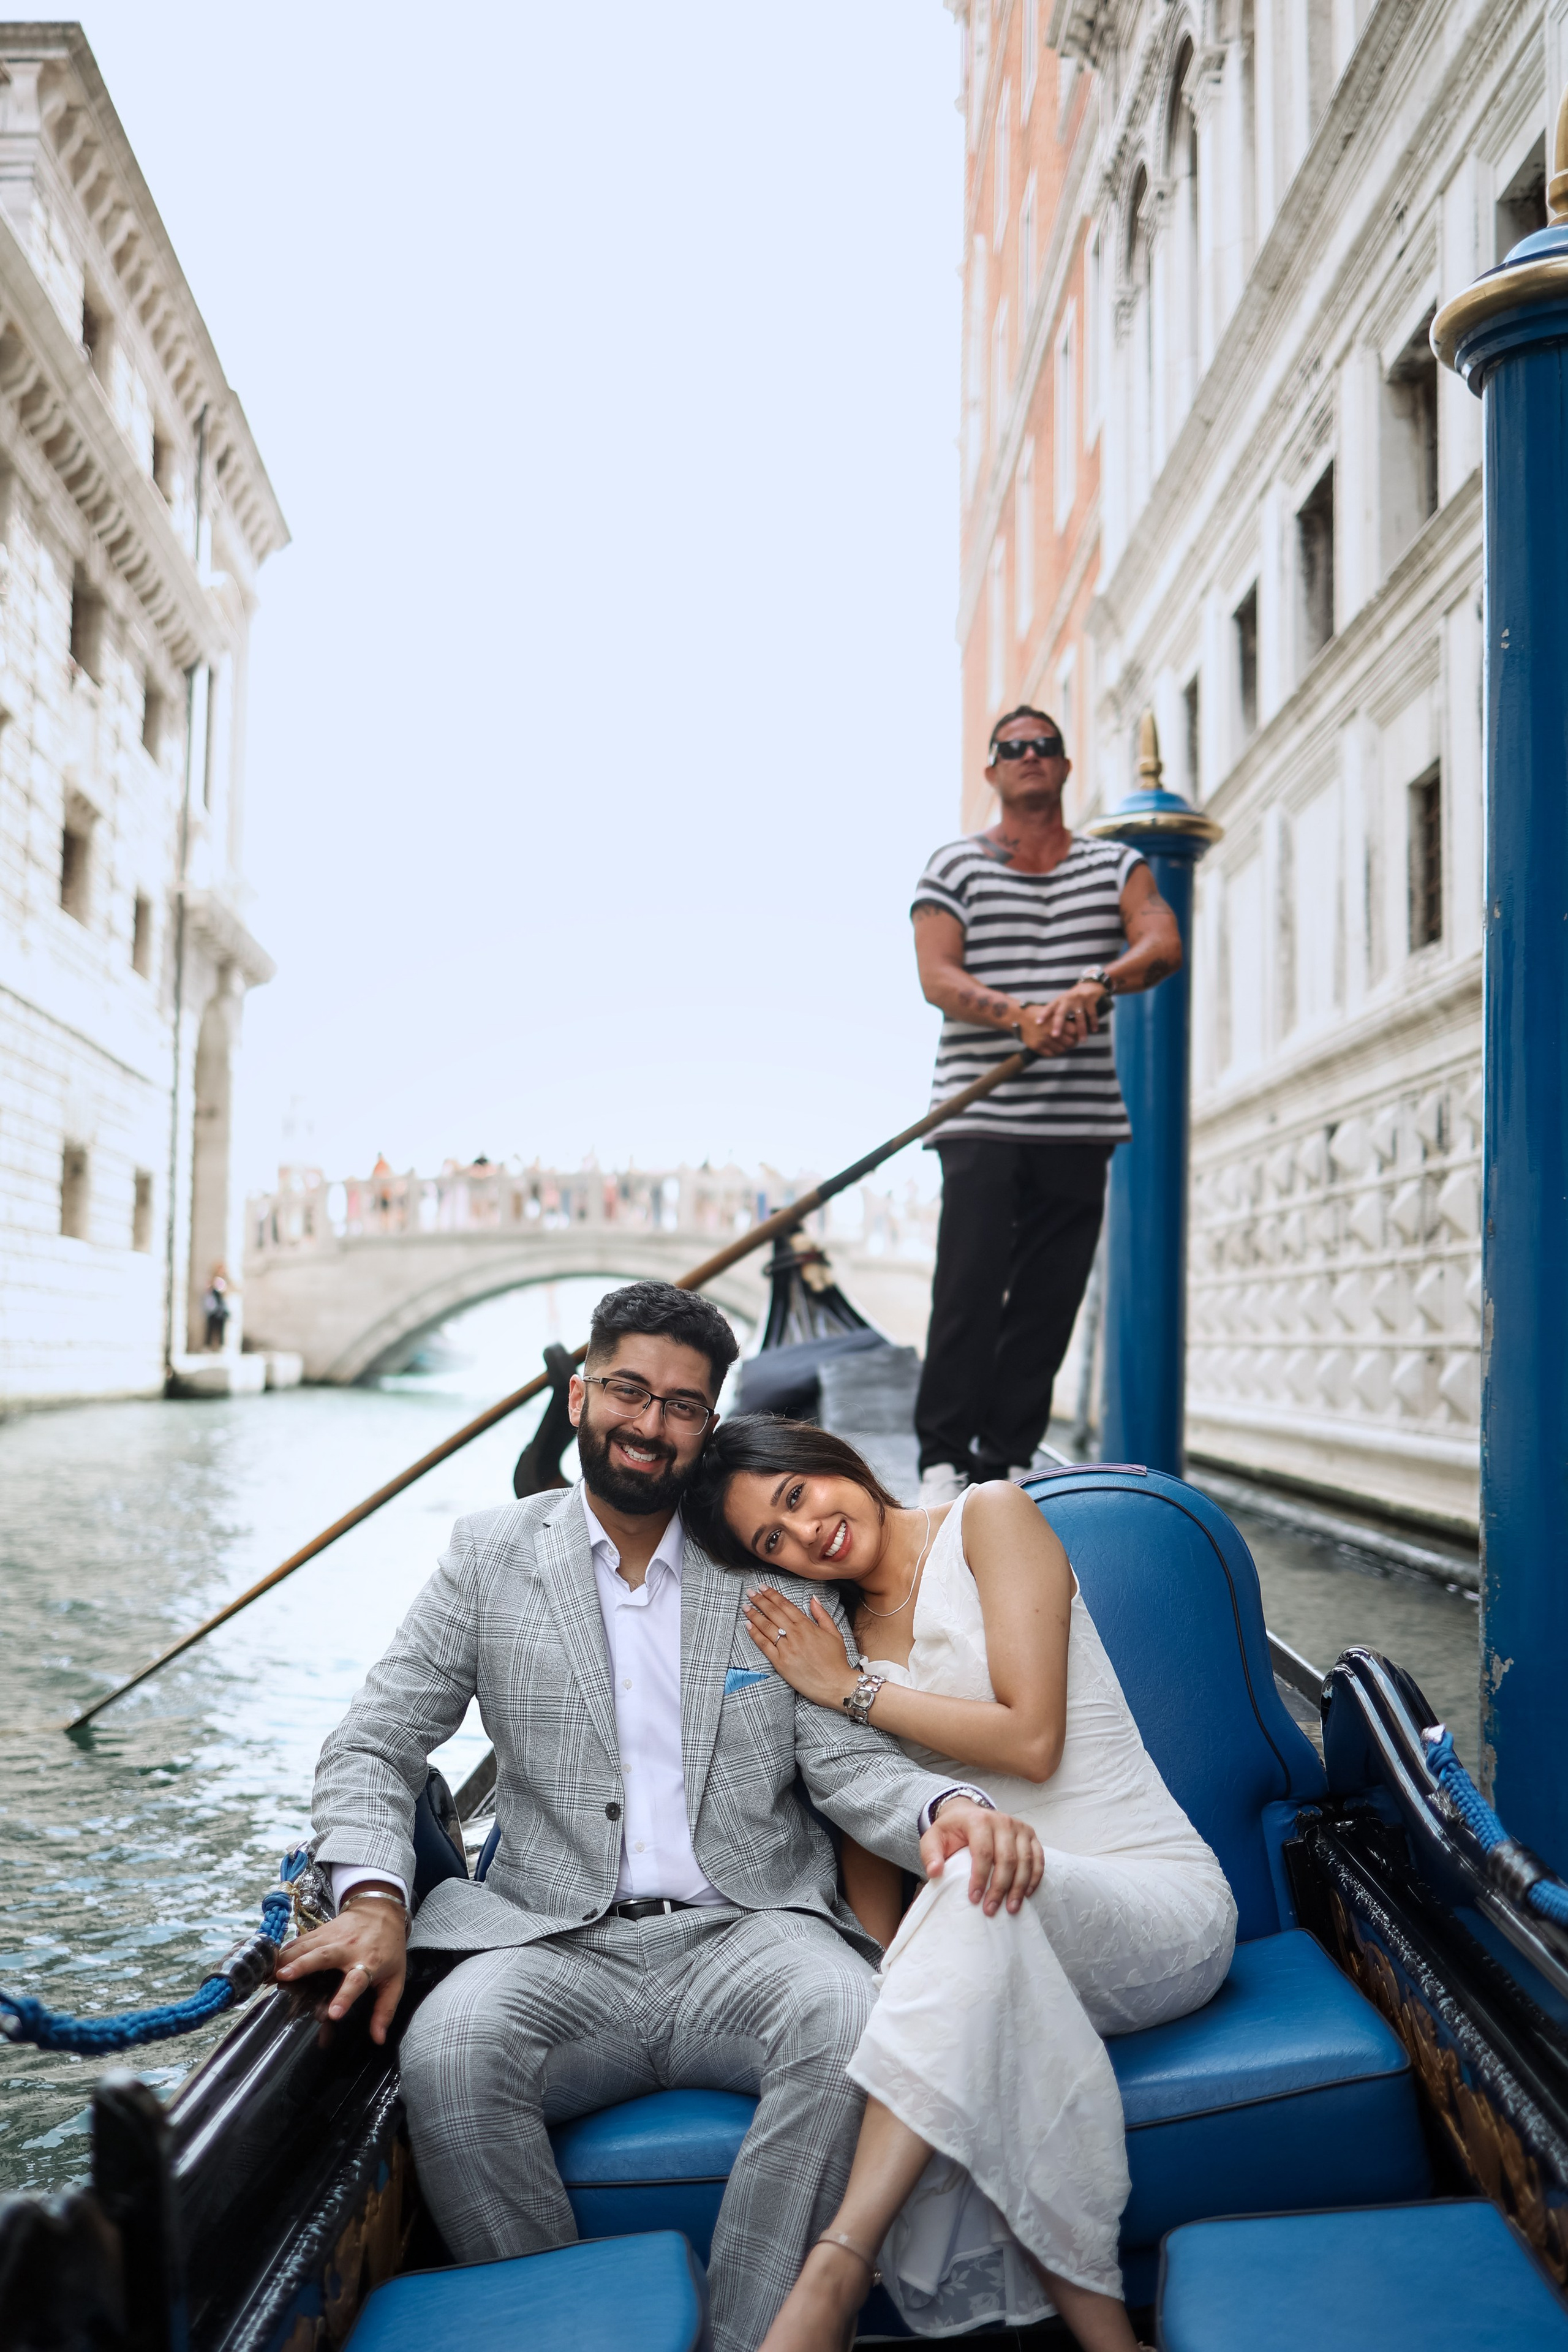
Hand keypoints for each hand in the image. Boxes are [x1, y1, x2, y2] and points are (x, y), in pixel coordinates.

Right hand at [274, 1890, 407, 2044]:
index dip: (344, 1998)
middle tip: (283, 1978)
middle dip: (303, 1966)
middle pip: (324, 1956)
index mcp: (368, 1963)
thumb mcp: (395, 1979)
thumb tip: (378, 2039)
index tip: (333, 2014)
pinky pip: (300, 1940)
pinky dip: (285, 1950)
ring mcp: (333, 1936)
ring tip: (268, 1973)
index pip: (355, 1982)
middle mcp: (348, 1948)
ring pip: (307, 1946)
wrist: (381, 1911)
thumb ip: (385, 2010)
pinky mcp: (321, 1930)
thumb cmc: (389, 1949)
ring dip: (286, 1958)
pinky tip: (270, 1960)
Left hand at [744, 1588, 858, 1708]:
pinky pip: (764, 1645)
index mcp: (807, 1626)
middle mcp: (795, 1634)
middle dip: (760, 1600)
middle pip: (773, 1612)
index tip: (763, 1587)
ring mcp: (786, 1648)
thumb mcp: (834, 1633)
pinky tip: (748, 1626)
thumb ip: (822, 1615)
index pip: (785, 1605)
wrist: (835, 1684)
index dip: (772, 1595)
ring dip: (754, 1615)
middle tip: (750, 1592)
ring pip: (766, 1626)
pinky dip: (754, 1634)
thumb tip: (813, 1599)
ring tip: (745, 1607)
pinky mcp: (780, 1662)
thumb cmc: (835, 1661)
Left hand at [919, 1800, 1043, 1916]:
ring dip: (1019, 1887)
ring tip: (1010, 1908)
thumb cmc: (952, 1830)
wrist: (968, 1814)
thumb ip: (930, 1854)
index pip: (983, 1851)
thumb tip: (935, 1872)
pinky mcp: (1030, 1834)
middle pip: (1007, 1859)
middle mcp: (1002, 1821)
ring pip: (1025, 1860)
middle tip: (990, 1909)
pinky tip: (1025, 1894)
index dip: (980, 1877)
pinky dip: (1034, 1877)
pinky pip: (1038, 1858)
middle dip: (1000, 1888)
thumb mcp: (933, 1838)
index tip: (974, 1898)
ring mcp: (1019, 1827)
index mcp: (978, 1820)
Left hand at [1035, 983, 1106, 1055]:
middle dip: (1058, 1025)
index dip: (1043, 1015)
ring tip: (1082, 1041)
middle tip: (1055, 1036)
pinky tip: (1094, 1030)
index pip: (1049, 1008)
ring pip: (1079, 1017)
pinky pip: (1091, 1014)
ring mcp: (1078, 999)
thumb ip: (1057, 1012)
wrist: (1090, 985)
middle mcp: (1067, 999)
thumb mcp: (1063, 1002)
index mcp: (1059, 1000)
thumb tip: (1048, 1029)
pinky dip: (1093, 1022)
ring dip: (1081, 1030)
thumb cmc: (1073, 998)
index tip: (1038, 1023)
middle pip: (1061, 1013)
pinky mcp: (1089, 1000)